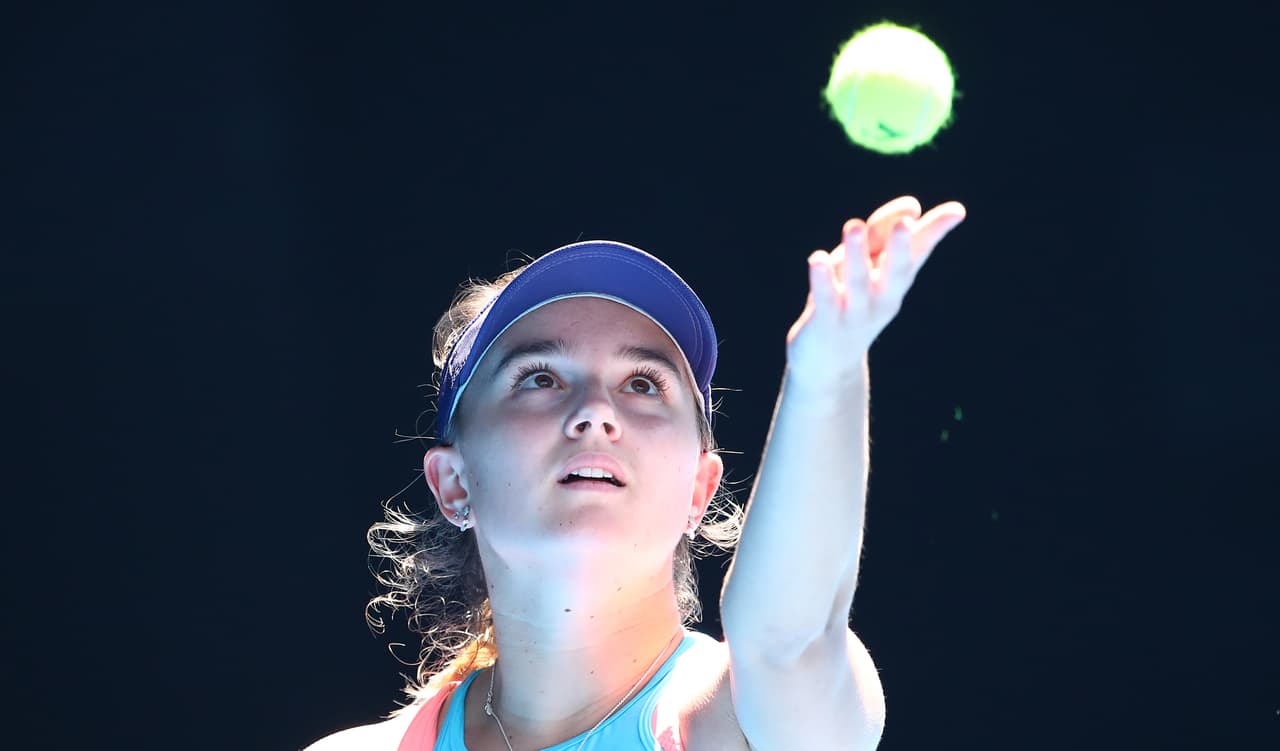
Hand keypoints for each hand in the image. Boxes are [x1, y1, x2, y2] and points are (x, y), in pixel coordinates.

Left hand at [785, 195, 965, 386]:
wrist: (828, 362)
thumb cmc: (851, 302)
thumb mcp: (868, 266)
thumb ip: (882, 234)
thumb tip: (913, 205)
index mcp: (896, 281)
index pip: (918, 251)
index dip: (935, 230)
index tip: (957, 211)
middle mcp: (882, 298)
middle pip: (895, 272)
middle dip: (900, 248)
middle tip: (905, 223)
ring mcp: (855, 313)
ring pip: (858, 283)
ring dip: (857, 255)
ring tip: (853, 226)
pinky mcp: (825, 324)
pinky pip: (825, 300)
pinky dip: (822, 281)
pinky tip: (817, 259)